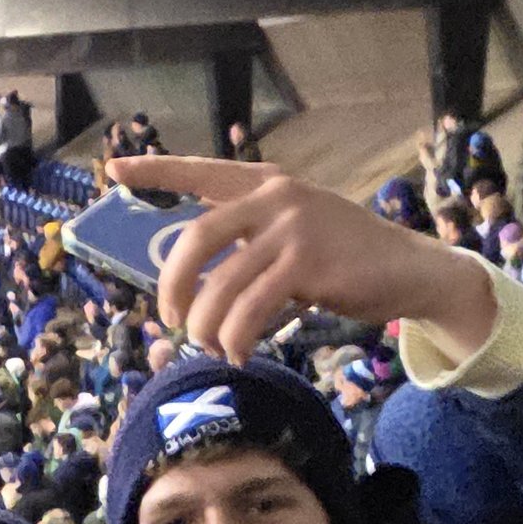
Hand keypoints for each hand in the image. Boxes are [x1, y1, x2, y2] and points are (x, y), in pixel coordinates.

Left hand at [130, 158, 503, 369]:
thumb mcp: (294, 233)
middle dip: (171, 285)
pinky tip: (241, 353)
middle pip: (195, 239)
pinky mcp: (308, 265)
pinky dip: (237, 338)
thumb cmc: (345, 258)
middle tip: (169, 319)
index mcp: (266, 184)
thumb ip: (251, 240)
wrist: (408, 270)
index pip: (201, 172)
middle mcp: (275, 197)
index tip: (114, 170)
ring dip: (207, 327)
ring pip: (220, 286)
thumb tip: (194, 281)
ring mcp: (292, 228)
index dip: (155, 171)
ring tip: (213, 347)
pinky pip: (250, 309)